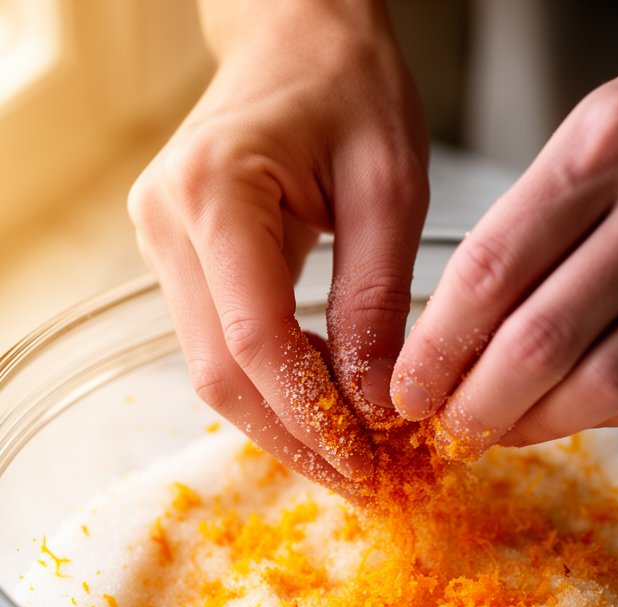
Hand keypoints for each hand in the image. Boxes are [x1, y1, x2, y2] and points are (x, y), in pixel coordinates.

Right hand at [128, 0, 427, 489]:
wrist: (294, 34)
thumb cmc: (349, 86)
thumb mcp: (389, 185)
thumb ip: (378, 299)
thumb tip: (376, 407)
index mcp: (216, 193)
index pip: (253, 340)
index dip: (311, 417)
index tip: (368, 465)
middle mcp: (168, 224)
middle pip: (220, 373)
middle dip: (295, 439)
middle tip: (363, 483)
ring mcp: (160, 244)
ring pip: (213, 372)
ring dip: (283, 423)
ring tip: (352, 457)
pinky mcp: (176, 260)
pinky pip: (219, 347)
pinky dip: (273, 388)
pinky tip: (324, 408)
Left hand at [392, 35, 617, 456]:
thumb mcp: (591, 135)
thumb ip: (528, 225)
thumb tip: (455, 332)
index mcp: (601, 148)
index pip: (489, 271)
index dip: (437, 348)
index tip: (410, 388)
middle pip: (539, 343)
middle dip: (478, 405)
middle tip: (451, 428)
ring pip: (604, 381)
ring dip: (539, 423)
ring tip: (502, 430)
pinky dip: (607, 414)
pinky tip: (572, 412)